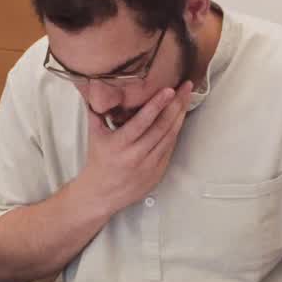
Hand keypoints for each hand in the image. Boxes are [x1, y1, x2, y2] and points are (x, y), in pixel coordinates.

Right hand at [76, 81, 193, 213]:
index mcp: (120, 145)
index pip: (142, 121)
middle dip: (176, 105)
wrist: (101, 194)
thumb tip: (95, 87)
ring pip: (170, 137)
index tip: (169, 90)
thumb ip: (97, 112)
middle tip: (186, 87)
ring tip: (187, 99)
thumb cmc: (99, 163)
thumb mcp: (94, 136)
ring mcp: (149, 166)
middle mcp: (136, 156)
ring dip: (180, 116)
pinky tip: (180, 118)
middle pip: (162, 127)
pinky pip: (170, 148)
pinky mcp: (158, 172)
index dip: (157, 104)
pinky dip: (176, 132)